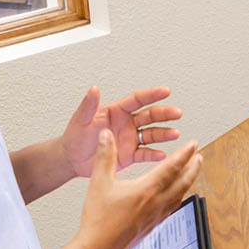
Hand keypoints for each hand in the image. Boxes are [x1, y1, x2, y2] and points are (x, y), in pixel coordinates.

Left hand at [61, 86, 181, 176]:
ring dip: (164, 134)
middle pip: (150, 116)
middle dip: (164, 114)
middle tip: (177, 113)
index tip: (165, 91)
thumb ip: (89, 105)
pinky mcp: (130, 155)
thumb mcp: (80, 120)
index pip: (137, 100)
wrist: (72, 160)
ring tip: (175, 134)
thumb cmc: (74, 137)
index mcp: (117, 111)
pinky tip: (163, 154)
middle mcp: (127, 123)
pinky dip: (154, 155)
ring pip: (151, 134)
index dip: (152, 95)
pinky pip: (145, 154)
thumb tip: (94, 89)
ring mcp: (130, 139)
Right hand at [72, 129, 201, 248]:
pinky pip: (172, 208)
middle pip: (183, 182)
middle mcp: (157, 203)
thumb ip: (104, 156)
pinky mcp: (153, 226)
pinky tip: (174, 197)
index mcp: (147, 190)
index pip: (172, 167)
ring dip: (188, 182)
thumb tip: (106, 135)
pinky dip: (178, 197)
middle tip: (199, 158)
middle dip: (193, 168)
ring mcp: (157, 217)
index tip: (194, 144)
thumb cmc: (98, 220)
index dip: (185, 153)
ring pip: (180, 196)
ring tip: (190, 174)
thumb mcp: (99, 182)